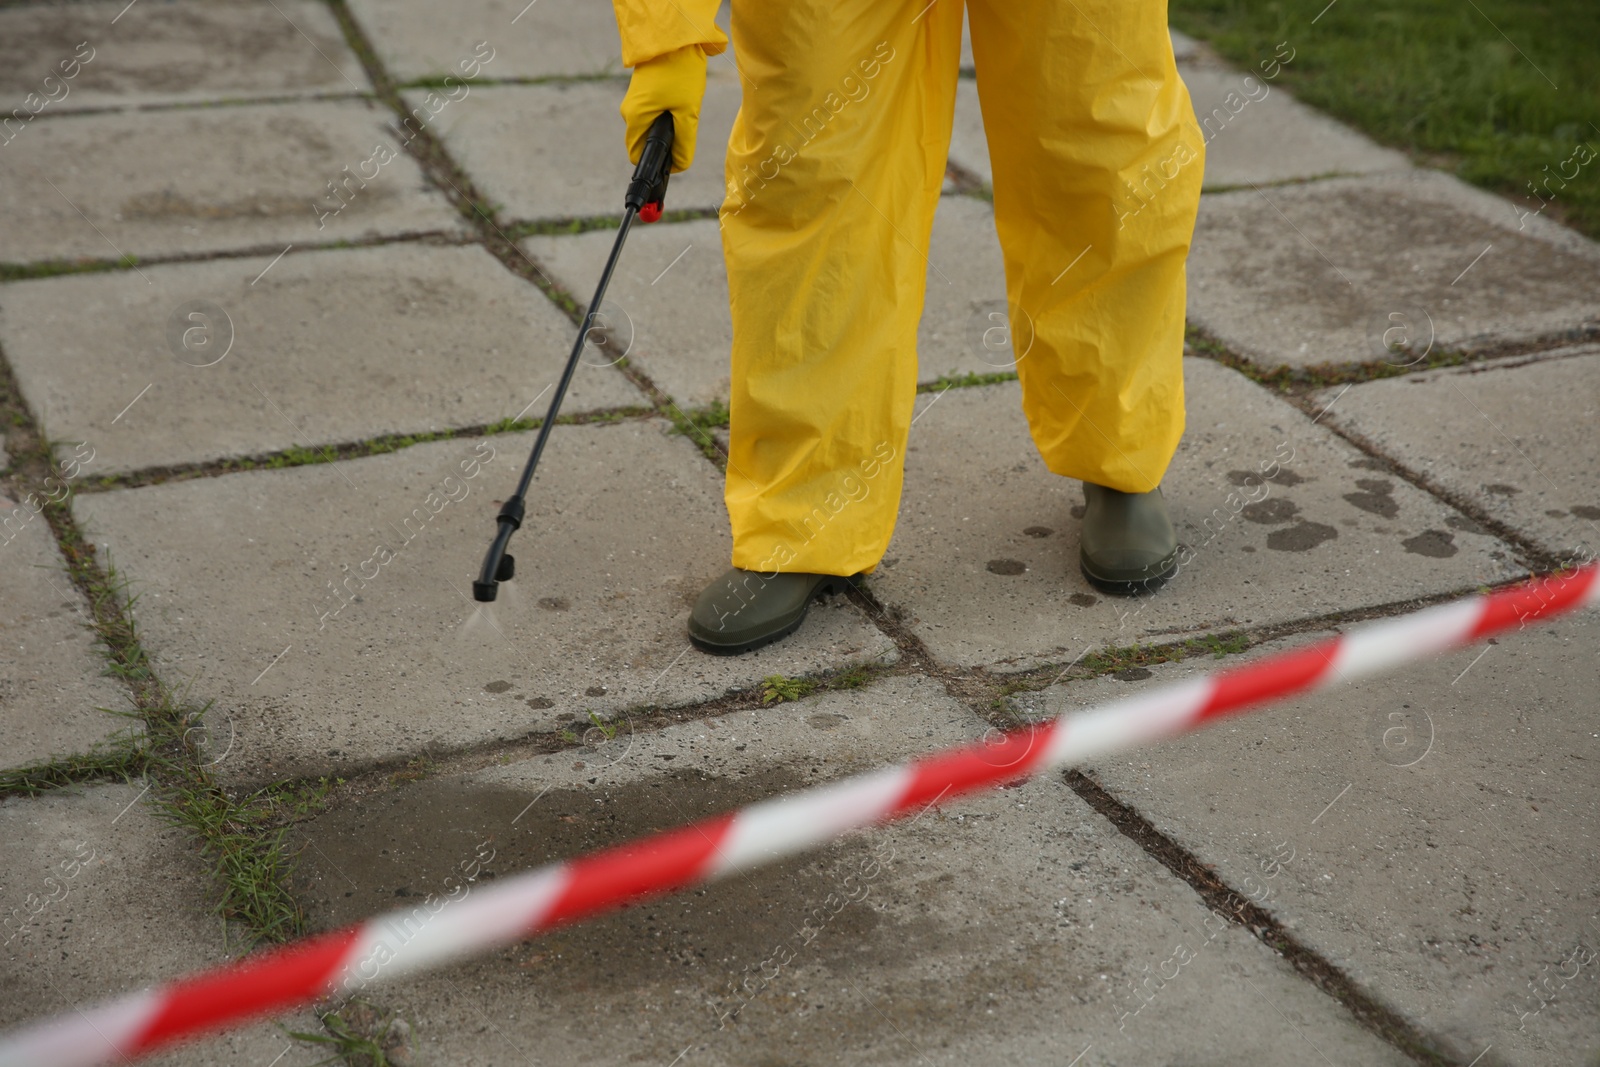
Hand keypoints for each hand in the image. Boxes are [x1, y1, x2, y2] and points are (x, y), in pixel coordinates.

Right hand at [620, 43, 706, 173]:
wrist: (674, 38)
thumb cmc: (680, 73)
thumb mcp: (687, 112)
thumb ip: (684, 143)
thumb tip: (680, 165)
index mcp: (635, 118)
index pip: (638, 156)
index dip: (658, 162)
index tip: (676, 156)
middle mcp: (628, 111)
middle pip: (646, 141)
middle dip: (665, 142)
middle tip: (685, 126)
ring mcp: (633, 100)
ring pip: (650, 126)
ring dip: (668, 125)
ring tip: (683, 107)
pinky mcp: (641, 92)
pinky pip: (652, 112)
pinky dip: (666, 112)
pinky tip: (679, 98)